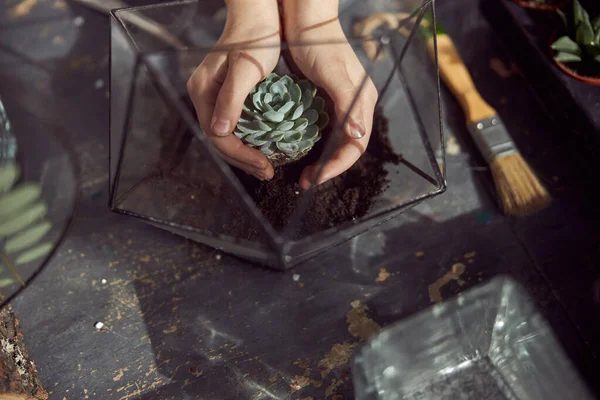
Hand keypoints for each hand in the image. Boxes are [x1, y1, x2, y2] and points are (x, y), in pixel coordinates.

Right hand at [187, 0, 279, 180]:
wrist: (258, 18)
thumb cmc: (254, 38)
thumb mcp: (246, 69)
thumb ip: (232, 100)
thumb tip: (220, 131)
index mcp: (203, 91)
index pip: (217, 135)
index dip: (240, 155)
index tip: (263, 166)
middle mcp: (204, 97)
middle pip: (219, 140)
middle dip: (243, 160)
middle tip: (267, 172)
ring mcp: (213, 97)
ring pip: (226, 135)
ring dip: (245, 154)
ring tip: (266, 167)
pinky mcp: (226, 97)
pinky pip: (233, 126)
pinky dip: (248, 141)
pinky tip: (263, 148)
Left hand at [283, 0, 377, 189]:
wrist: (305, 22)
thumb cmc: (319, 45)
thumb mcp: (333, 73)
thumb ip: (347, 103)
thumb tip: (357, 134)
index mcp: (362, 102)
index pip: (356, 145)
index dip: (338, 165)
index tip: (316, 178)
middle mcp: (355, 106)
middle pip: (347, 147)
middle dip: (329, 168)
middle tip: (305, 181)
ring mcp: (340, 104)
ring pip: (336, 141)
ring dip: (322, 159)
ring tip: (303, 172)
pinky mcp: (326, 101)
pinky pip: (324, 130)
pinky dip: (314, 144)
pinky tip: (299, 150)